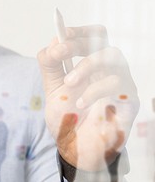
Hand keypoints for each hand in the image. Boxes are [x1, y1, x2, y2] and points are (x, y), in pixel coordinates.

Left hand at [38, 25, 138, 171]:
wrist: (76, 149)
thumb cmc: (67, 119)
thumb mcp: (52, 90)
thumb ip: (50, 66)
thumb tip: (52, 42)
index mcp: (90, 66)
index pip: (92, 36)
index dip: (78, 31)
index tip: (62, 35)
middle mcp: (107, 71)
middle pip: (103, 39)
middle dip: (77, 43)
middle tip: (59, 53)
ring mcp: (120, 84)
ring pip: (113, 55)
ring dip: (86, 65)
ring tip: (69, 83)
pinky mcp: (130, 100)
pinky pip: (118, 83)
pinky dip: (94, 90)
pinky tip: (81, 103)